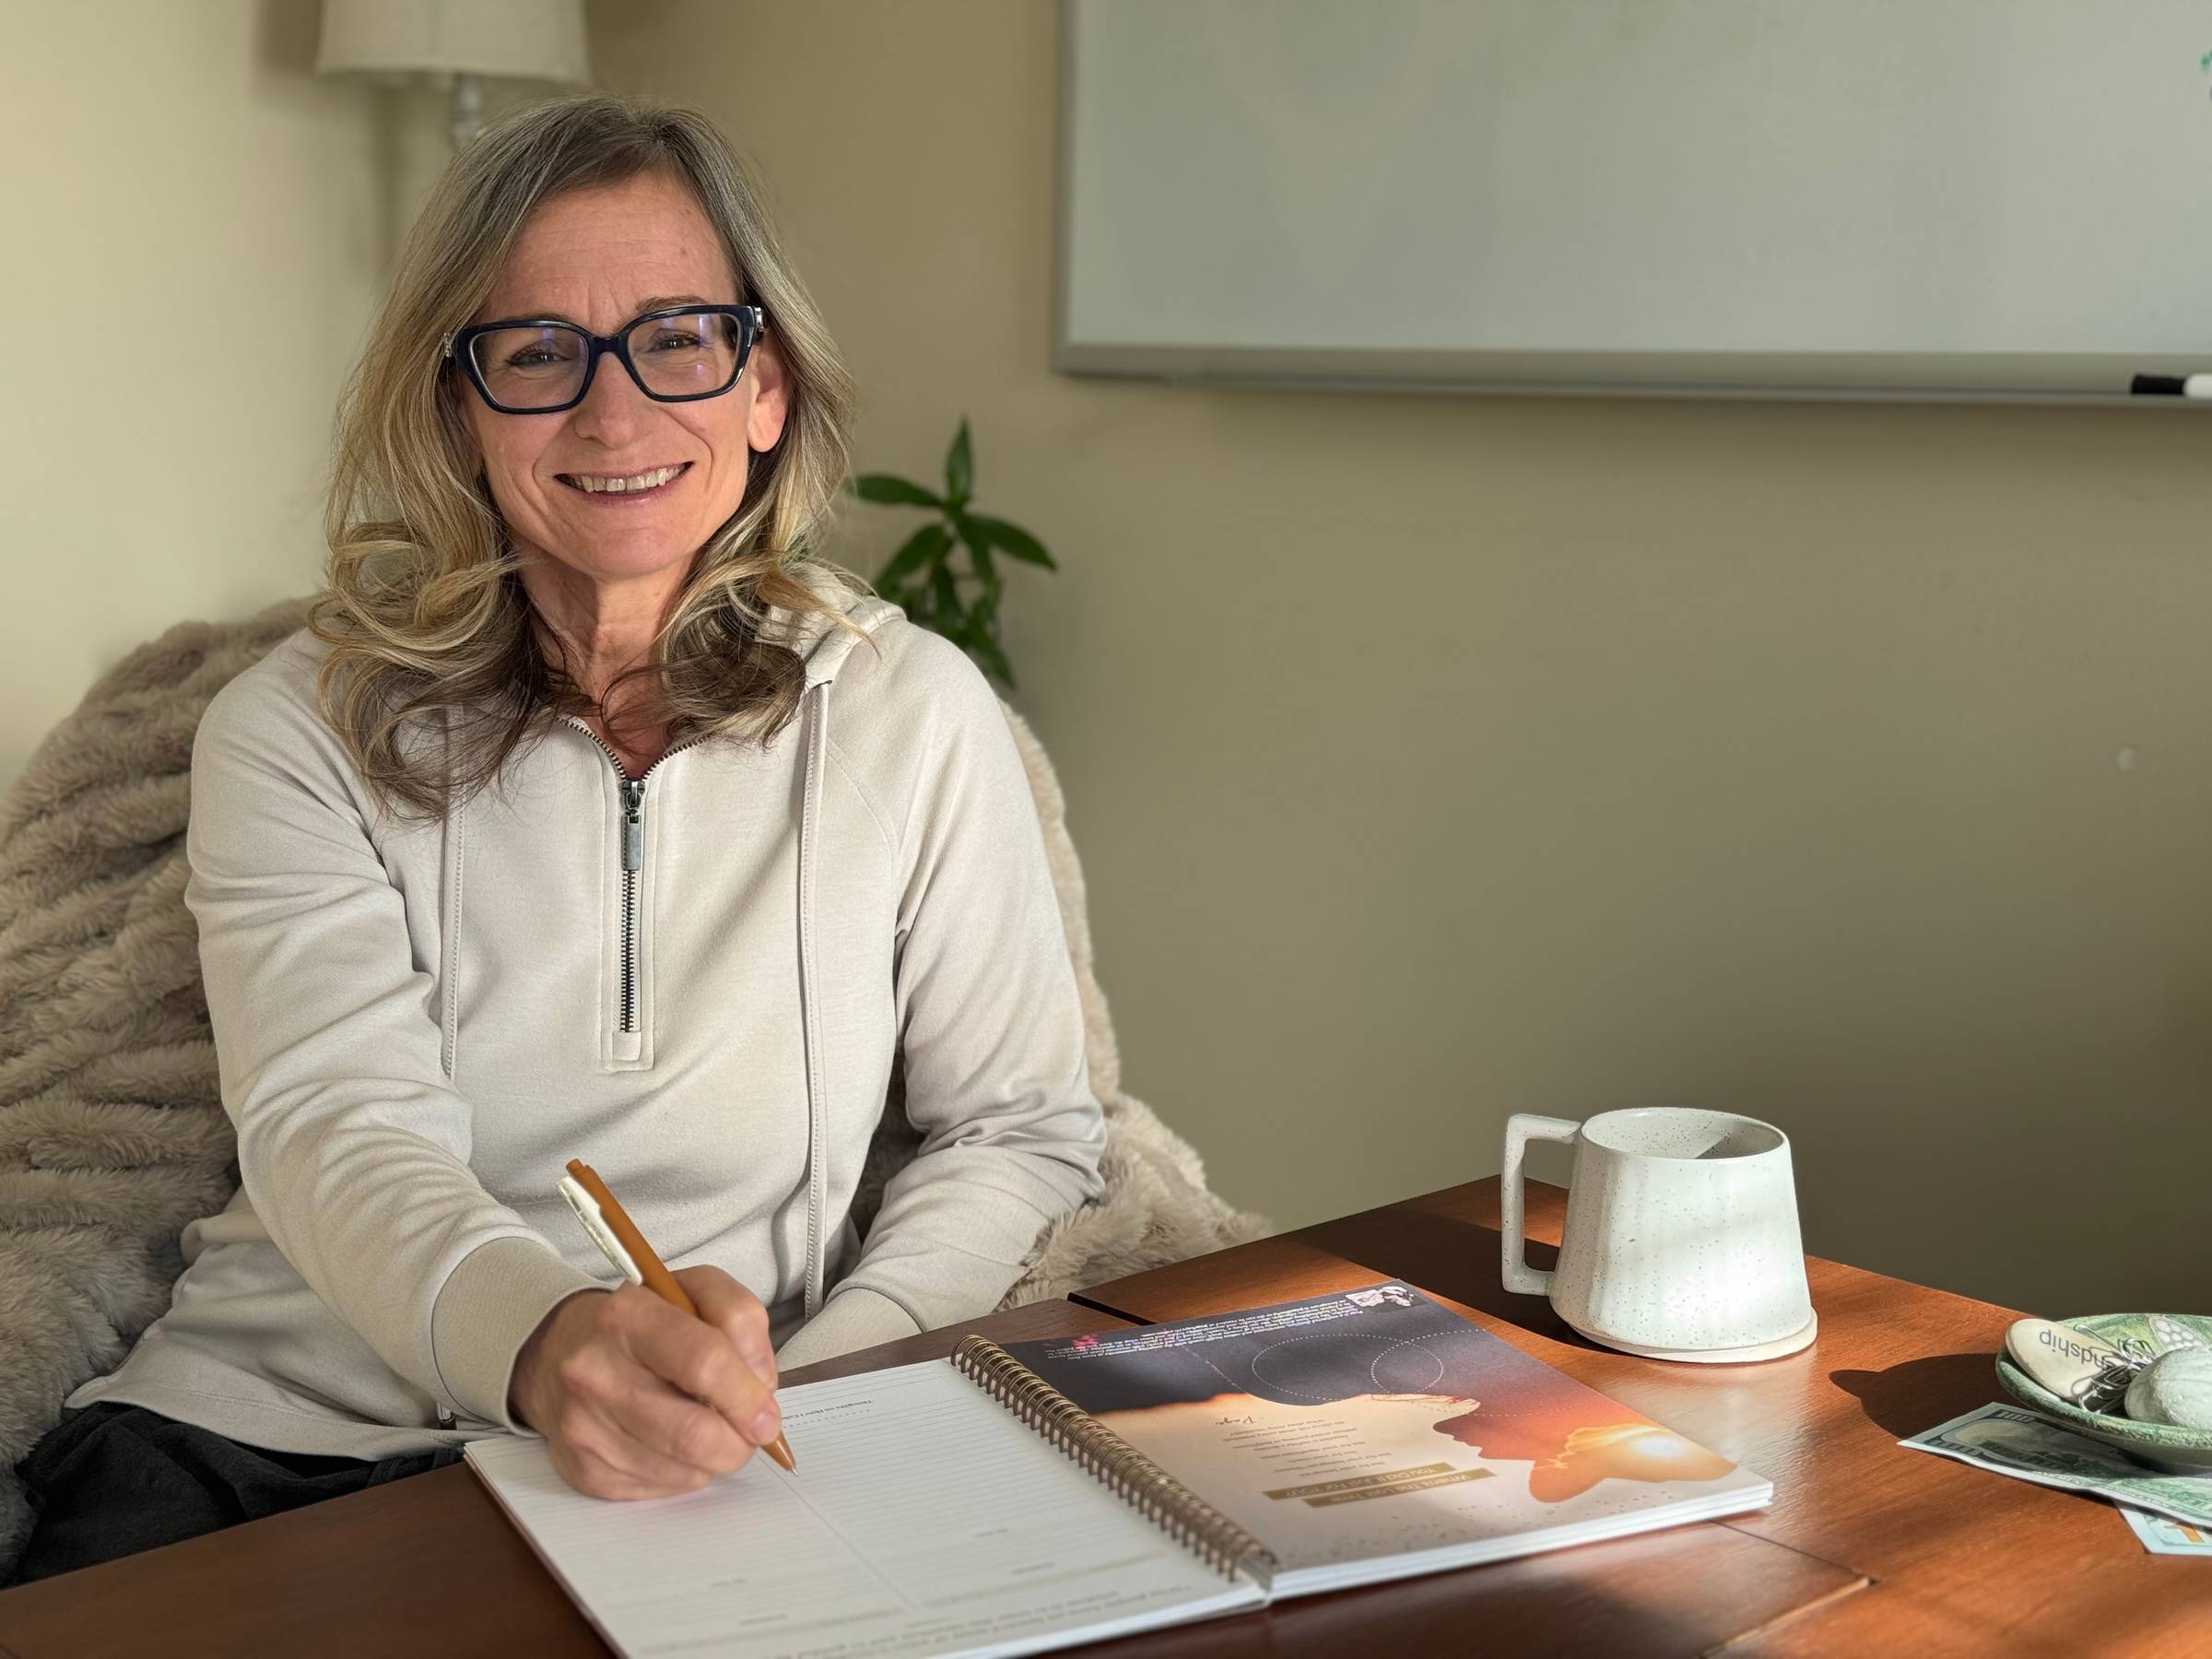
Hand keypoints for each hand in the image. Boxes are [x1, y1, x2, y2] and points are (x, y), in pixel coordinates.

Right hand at [508, 1265, 780, 1499]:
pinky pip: (659, 1489)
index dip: (747, 1396)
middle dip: (738, 1443)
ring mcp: (583, 1425)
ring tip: (710, 1430)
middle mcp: (595, 1371)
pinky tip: (673, 1446)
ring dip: (714, 1459)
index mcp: (629, 1316)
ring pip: (682, 1469)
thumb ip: (740, 1319)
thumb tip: (761, 1386)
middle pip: (693, 1433)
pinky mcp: (582, 1469)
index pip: (704, 1362)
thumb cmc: (640, 1324)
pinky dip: (683, 1473)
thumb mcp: (693, 1292)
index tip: (767, 1415)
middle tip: (749, 1433)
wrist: (557, 1352)